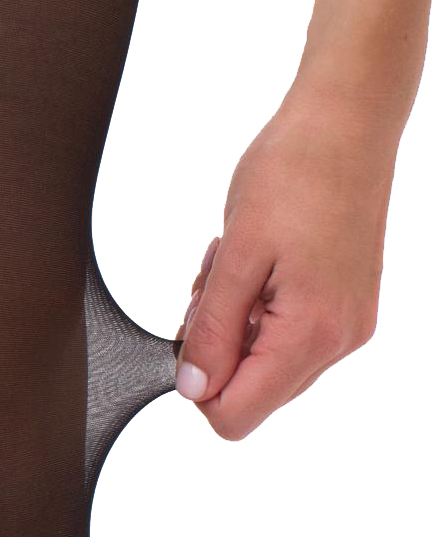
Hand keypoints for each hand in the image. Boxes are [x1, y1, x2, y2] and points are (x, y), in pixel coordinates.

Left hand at [175, 86, 400, 439]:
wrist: (347, 121)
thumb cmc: (297, 171)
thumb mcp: (235, 257)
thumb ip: (212, 332)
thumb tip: (194, 389)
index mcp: (311, 333)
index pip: (236, 415)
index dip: (197, 386)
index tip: (189, 333)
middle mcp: (338, 340)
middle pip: (252, 393)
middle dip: (216, 347)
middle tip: (214, 285)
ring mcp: (347, 325)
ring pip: (266, 363)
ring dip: (236, 324)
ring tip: (235, 264)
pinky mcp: (346, 307)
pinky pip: (287, 335)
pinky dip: (259, 310)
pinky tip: (256, 264)